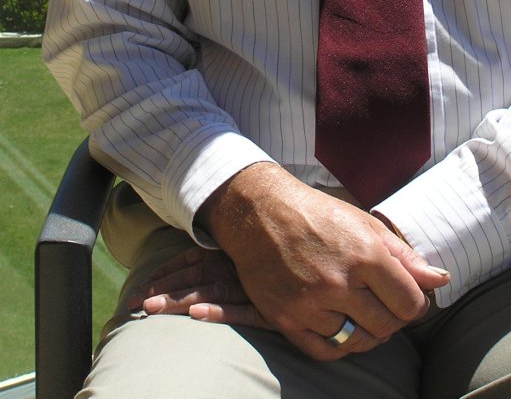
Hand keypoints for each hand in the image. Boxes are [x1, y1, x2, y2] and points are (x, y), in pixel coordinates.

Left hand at [127, 244, 270, 328]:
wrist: (320, 278)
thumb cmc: (281, 263)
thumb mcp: (249, 253)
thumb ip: (223, 254)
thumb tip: (193, 262)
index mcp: (231, 251)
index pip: (191, 260)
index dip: (164, 272)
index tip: (141, 286)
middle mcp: (239, 265)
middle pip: (194, 275)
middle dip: (162, 288)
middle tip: (134, 302)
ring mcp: (253, 286)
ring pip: (210, 291)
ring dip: (180, 300)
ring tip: (153, 308)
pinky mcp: (268, 308)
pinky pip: (240, 310)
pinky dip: (218, 311)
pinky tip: (197, 315)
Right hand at [190, 162, 448, 359]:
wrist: (261, 212)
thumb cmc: (318, 214)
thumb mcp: (365, 224)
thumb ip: (404, 256)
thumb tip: (440, 280)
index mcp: (364, 254)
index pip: (409, 303)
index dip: (416, 304)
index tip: (410, 298)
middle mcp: (338, 282)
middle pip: (386, 325)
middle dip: (394, 319)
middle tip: (387, 306)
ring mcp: (309, 304)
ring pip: (356, 341)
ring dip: (369, 333)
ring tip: (367, 316)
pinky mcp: (285, 318)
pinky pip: (325, 351)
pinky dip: (340, 346)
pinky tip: (344, 329)